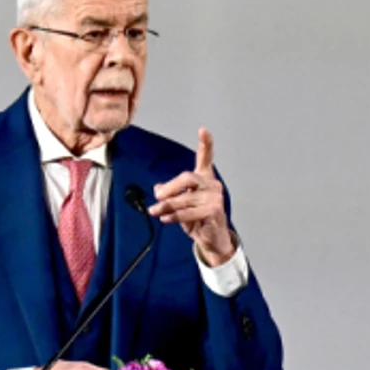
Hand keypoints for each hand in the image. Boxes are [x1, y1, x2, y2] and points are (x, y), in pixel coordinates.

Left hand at [149, 128, 237, 266]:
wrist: (211, 238)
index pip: (206, 158)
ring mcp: (215, 198)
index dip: (206, 143)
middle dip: (170, 187)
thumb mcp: (180, 203)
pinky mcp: (213, 211)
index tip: (203, 130)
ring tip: (155, 211)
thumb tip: (158, 188)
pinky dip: (174, 216)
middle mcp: (212, 185)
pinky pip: (188, 212)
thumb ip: (170, 193)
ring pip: (185, 198)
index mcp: (205, 178)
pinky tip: (165, 218)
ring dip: (166, 206)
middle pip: (188, 178)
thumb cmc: (197, 217)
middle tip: (158, 196)